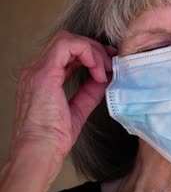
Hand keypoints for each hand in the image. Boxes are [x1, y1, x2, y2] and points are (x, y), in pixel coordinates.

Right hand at [10, 31, 114, 171]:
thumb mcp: (79, 108)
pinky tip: (98, 72)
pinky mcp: (43, 74)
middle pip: (69, 42)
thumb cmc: (54, 137)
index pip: (68, 53)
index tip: (109, 65)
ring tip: (105, 69)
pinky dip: (88, 54)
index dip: (92, 54)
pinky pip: (67, 46)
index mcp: (44, 78)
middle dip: (95, 49)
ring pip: (67, 39)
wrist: (40, 151)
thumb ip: (90, 91)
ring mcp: (38, 70)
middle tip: (111, 64)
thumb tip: (106, 78)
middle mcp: (37, 71)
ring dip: (93, 51)